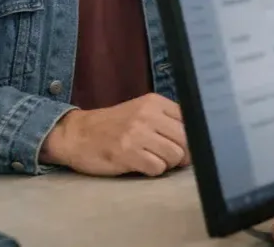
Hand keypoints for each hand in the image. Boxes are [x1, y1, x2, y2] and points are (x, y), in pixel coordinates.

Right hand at [39, 93, 189, 176]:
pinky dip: (152, 171)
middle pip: (186, 139)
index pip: (190, 120)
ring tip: (151, 159)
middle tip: (168, 157)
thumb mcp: (141, 111)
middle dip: (182, 153)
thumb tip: (197, 138)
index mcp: (155, 102)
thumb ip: (166, 119)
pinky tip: (140, 165)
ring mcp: (137, 133)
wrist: (77, 134)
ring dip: (166, 163)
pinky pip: (157, 168)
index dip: (190, 137)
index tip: (181, 144)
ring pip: (175, 155)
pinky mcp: (127, 153)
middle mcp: (148, 114)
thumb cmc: (113, 125)